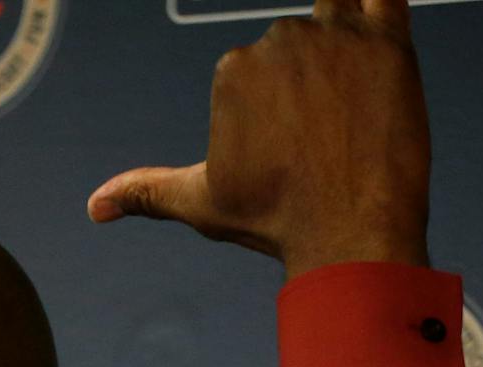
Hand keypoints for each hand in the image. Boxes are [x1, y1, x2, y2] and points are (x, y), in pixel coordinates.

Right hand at [86, 0, 429, 279]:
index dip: (273, 107)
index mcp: (233, 70)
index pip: (255, 67)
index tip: (287, 147)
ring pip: (336, 12)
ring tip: (349, 93)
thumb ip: (145, 190)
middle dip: (309, 75)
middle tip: (324, 131)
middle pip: (296, 38)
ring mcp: (337, 37)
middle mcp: (280, 41)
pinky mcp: (388, 42)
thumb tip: (93, 207)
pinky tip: (371, 19)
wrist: (347, 229)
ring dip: (341, 38)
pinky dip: (375, 2)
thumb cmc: (273, 217)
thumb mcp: (198, 202)